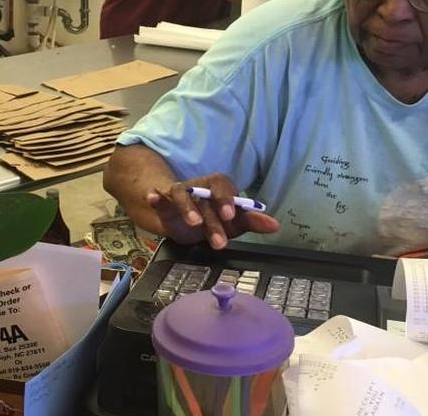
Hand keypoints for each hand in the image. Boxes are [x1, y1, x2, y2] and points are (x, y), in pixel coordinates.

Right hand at [146, 174, 279, 248]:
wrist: (183, 219)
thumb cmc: (213, 218)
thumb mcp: (232, 222)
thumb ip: (251, 221)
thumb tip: (275, 225)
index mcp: (218, 186)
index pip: (223, 185)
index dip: (227, 199)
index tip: (231, 216)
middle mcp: (199, 186)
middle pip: (206, 199)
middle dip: (213, 221)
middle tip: (220, 242)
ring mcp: (180, 192)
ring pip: (183, 196)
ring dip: (187, 207)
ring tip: (193, 223)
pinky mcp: (164, 202)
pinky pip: (160, 197)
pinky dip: (156, 197)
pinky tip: (153, 197)